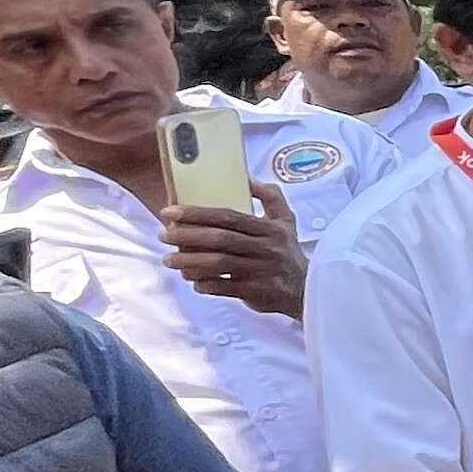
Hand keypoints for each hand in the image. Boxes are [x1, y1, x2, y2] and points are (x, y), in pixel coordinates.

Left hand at [161, 183, 306, 319]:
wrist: (307, 290)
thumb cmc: (288, 252)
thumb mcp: (287, 221)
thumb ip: (271, 197)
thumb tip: (248, 179)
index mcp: (270, 229)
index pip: (229, 217)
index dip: (197, 213)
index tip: (171, 212)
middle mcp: (266, 248)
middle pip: (220, 239)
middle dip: (187, 236)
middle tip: (164, 235)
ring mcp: (261, 271)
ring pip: (218, 264)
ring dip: (189, 261)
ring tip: (169, 260)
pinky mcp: (256, 292)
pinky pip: (223, 287)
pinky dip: (203, 283)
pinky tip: (192, 279)